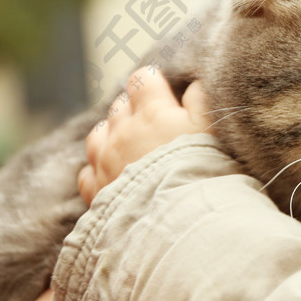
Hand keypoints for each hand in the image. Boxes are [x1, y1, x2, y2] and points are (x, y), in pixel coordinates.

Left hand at [79, 70, 208, 204]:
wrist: (181, 220)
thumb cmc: (204, 171)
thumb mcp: (213, 129)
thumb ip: (202, 100)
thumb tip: (193, 85)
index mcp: (152, 112)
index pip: (142, 80)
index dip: (153, 83)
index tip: (165, 94)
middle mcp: (122, 133)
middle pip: (119, 106)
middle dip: (134, 109)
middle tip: (157, 124)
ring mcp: (105, 162)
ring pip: (97, 134)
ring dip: (111, 134)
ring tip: (130, 145)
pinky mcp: (98, 192)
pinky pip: (87, 173)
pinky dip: (96, 169)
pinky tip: (113, 174)